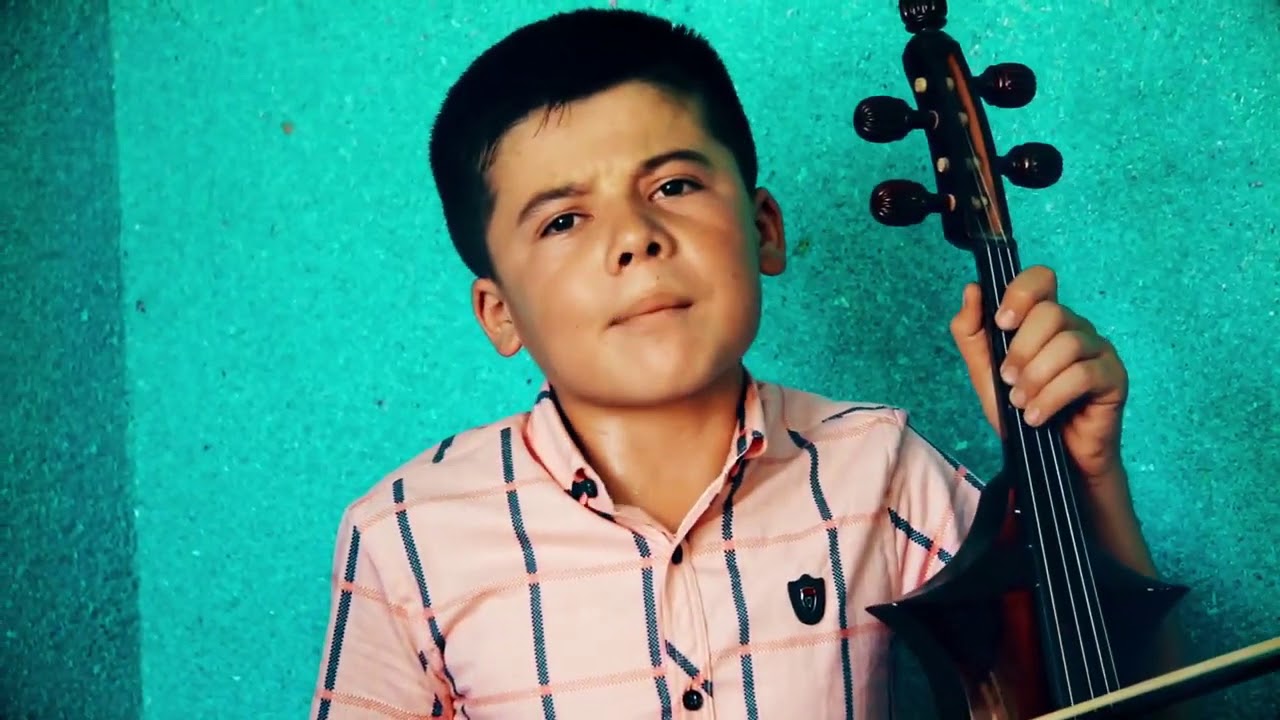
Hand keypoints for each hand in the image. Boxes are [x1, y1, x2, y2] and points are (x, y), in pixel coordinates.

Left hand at [949, 265, 1128, 483]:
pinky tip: (1036, 416)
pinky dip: (1051, 397)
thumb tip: (972, 288)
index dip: (1020, 294)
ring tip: (1021, 403)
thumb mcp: (985, 373)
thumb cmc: (1022, 410)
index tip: (1002, 324)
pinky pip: (1082, 375)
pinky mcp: (1114, 377)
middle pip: (1051, 313)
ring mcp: (1098, 350)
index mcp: (1044, 320)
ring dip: (1035, 378)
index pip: (1041, 280)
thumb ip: (971, 333)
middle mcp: (1075, 327)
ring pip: (1067, 344)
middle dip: (1021, 350)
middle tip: (1008, 380)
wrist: (1049, 460)